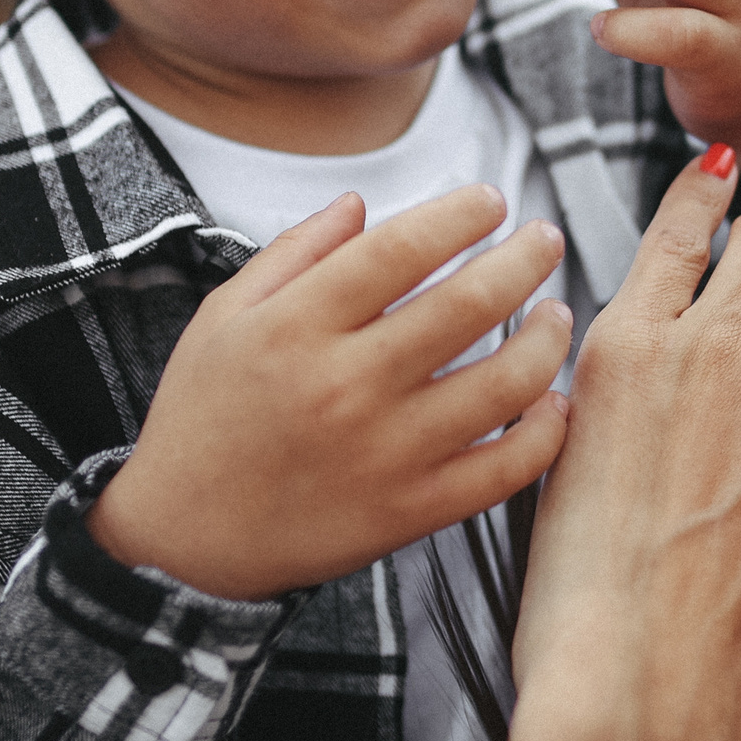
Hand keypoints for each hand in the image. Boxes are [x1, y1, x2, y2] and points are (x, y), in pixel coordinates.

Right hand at [87, 186, 571, 601]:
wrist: (183, 540)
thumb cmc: (203, 418)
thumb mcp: (223, 318)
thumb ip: (294, 253)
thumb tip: (359, 202)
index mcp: (297, 328)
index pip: (401, 250)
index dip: (459, 215)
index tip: (491, 200)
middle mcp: (346, 385)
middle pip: (467, 305)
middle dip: (523, 259)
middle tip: (545, 238)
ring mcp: (384, 453)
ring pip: (503, 385)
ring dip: (547, 340)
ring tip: (557, 313)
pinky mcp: (408, 512)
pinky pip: (502, 470)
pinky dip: (544, 434)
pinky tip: (554, 403)